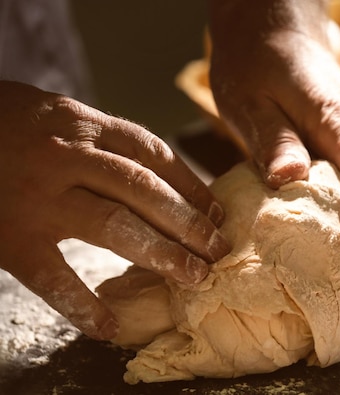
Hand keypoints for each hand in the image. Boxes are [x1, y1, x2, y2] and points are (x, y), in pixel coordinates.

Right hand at [0, 81, 229, 339]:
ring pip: (114, 226)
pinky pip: (52, 276)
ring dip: (161, 254)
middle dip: (188, 223)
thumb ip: (105, 140)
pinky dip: (81, 304)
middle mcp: (68, 157)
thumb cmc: (9, 123)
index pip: (155, 155)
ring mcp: (39, 197)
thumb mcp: (62, 115)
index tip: (217, 212)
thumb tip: (161, 176)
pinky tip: (108, 324)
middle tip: (218, 250)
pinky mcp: (11, 235)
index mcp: (84, 125)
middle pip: (145, 191)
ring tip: (193, 276)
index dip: (191, 186)